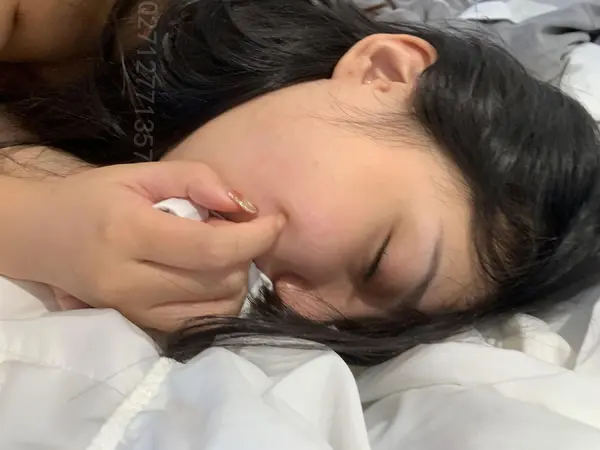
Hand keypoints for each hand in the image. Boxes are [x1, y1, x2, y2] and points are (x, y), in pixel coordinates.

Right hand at [14, 161, 282, 330]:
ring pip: (217, 308)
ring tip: (222, 252)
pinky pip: (201, 322)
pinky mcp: (141, 326)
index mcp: (128, 232)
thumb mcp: (140, 173)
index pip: (210, 247)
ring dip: (237, 279)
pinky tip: (210, 275)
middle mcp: (130, 281)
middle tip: (238, 229)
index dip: (255, 237)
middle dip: (246, 255)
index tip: (276, 221)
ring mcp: (134, 311)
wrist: (41, 238)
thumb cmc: (93, 198)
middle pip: (220, 281)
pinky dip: (220, 300)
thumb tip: (243, 204)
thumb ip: (195, 178)